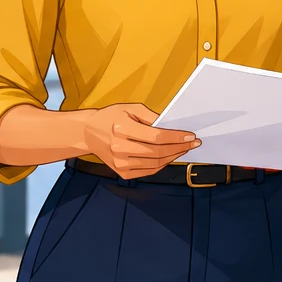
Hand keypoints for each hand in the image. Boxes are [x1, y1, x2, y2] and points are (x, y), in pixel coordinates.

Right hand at [81, 103, 201, 178]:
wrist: (88, 133)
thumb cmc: (110, 117)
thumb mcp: (131, 108)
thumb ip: (152, 117)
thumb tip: (172, 126)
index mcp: (121, 129)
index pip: (157, 137)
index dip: (177, 137)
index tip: (191, 136)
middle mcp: (119, 149)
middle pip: (158, 152)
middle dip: (179, 147)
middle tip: (193, 143)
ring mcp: (120, 164)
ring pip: (155, 164)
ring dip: (173, 157)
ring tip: (184, 149)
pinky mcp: (122, 173)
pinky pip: (149, 171)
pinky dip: (162, 165)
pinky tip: (170, 156)